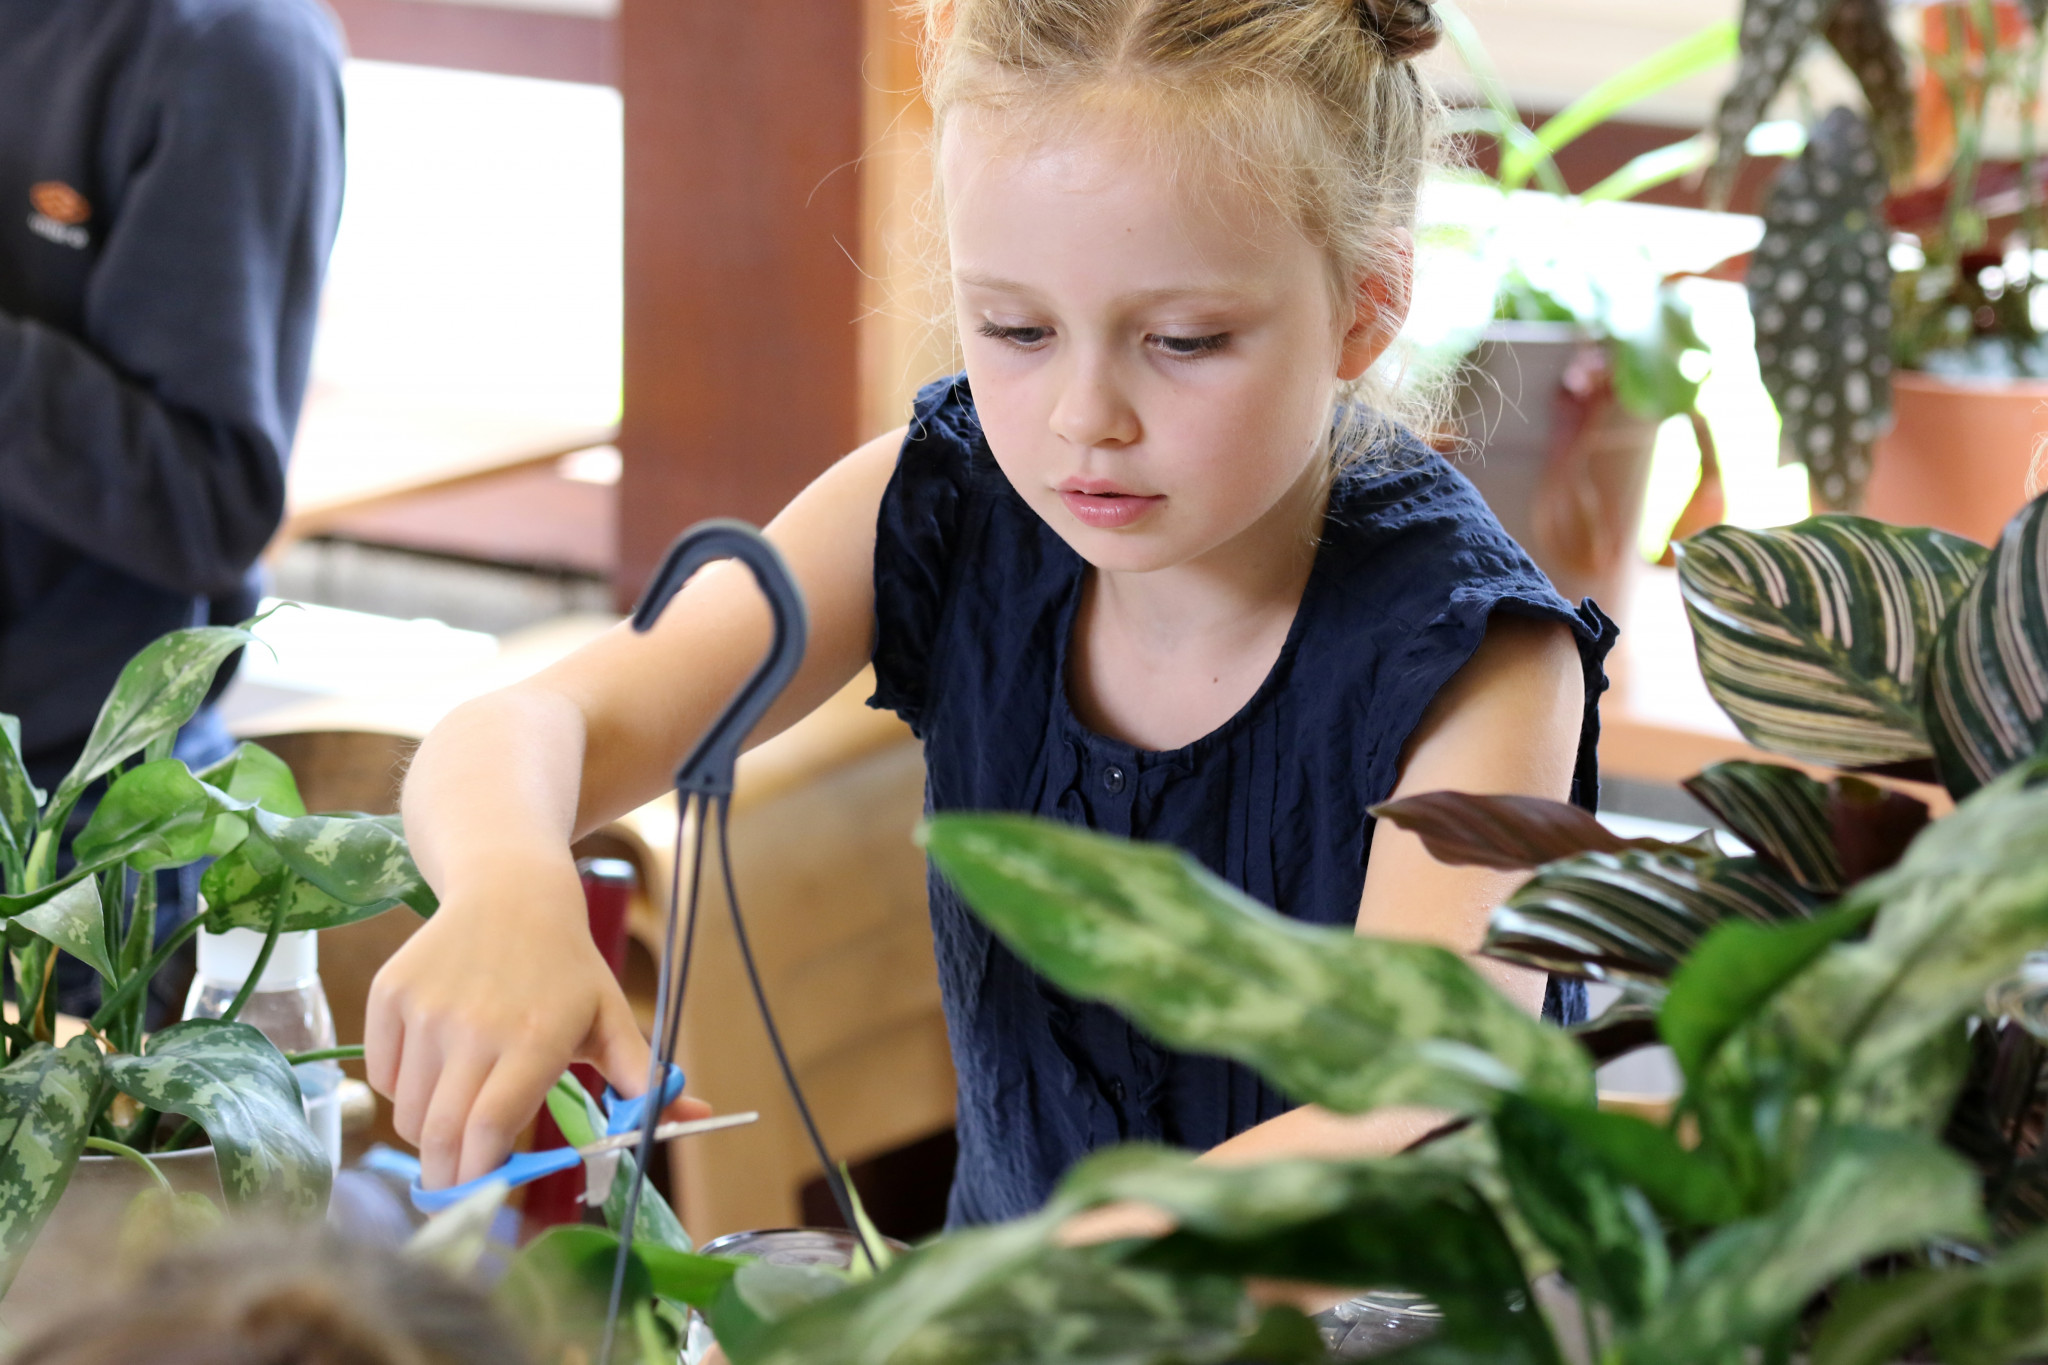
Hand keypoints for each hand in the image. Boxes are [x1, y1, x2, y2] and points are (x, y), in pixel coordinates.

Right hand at [364, 852, 706, 1187]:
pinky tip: (435, 1064)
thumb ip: (644, 1078)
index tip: (484, 1198)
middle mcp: (473, 1025)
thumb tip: (696, 1115)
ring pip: (407, 1111)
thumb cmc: (567, 966)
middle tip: (456, 1189)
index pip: (491, 1127)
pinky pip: (381, 1074)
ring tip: (458, 1109)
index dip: (481, 1177)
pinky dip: (402, 1088)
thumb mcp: (610, 1017)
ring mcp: (425, 1009)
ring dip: (428, 1131)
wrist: (510, 890)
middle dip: (445, 1178)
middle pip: (438, 1136)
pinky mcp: (389, 995)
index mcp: (535, 1037)